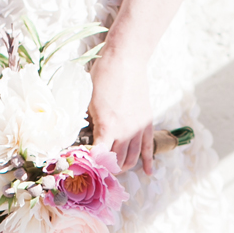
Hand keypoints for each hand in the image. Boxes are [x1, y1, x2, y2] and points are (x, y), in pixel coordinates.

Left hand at [88, 49, 156, 175]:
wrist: (126, 60)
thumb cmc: (103, 76)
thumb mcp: (88, 100)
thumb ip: (90, 122)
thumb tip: (86, 136)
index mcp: (107, 127)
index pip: (98, 156)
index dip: (92, 163)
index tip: (85, 166)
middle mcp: (124, 132)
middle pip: (116, 162)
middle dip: (107, 168)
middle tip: (99, 169)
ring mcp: (138, 129)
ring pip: (132, 158)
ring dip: (124, 167)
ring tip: (116, 169)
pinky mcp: (147, 123)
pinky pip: (148, 148)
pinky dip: (147, 162)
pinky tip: (147, 172)